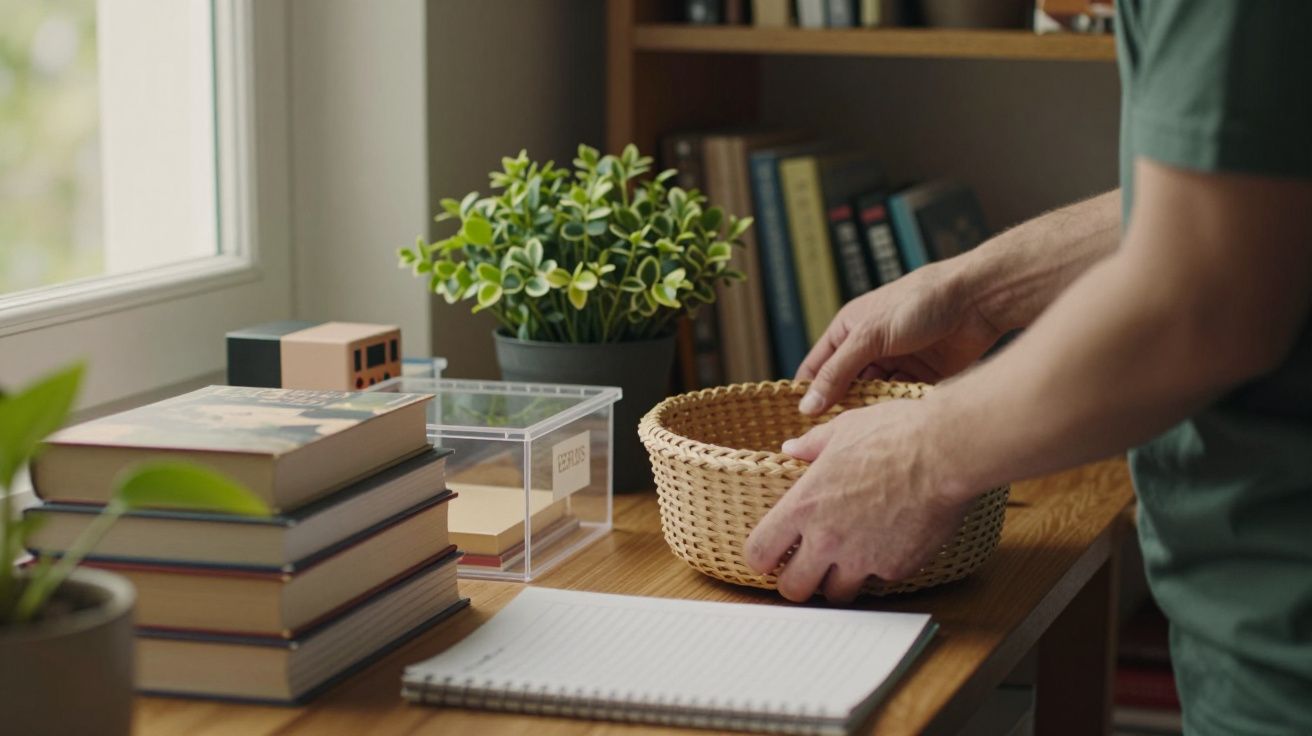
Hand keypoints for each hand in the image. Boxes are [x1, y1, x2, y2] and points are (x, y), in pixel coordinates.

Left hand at [744, 400, 972, 602]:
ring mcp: (863, 558)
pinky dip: (879, 569)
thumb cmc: (893, 434)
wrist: (944, 452)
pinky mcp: (897, 568)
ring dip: (838, 581)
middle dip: (797, 581)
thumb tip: (790, 448)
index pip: (759, 553)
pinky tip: (888, 544)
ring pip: (836, 594)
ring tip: (848, 559)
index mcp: (804, 506)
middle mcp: (828, 539)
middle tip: (807, 567)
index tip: (771, 554)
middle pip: (793, 589)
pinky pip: (879, 580)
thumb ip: (811, 446)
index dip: (762, 557)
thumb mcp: (843, 430)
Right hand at [796, 261, 1002, 414]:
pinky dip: (897, 411)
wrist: (977, 301)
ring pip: (873, 398)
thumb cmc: (919, 303)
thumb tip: (807, 406)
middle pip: (844, 388)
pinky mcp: (921, 377)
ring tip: (865, 433)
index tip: (800, 425)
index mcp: (849, 330)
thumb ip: (837, 372)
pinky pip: (900, 400)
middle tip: (834, 438)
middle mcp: (869, 348)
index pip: (816, 368)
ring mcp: (896, 363)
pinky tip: (895, 424)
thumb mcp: (869, 336)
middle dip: (840, 410)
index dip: (807, 394)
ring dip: (870, 413)